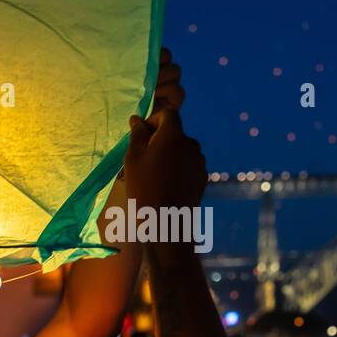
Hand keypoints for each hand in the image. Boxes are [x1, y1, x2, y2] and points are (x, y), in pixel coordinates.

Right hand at [124, 51, 205, 212]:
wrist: (167, 223)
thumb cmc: (144, 187)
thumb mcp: (133, 158)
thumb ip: (137, 134)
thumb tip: (137, 119)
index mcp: (174, 135)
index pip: (168, 114)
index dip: (154, 120)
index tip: (142, 136)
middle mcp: (192, 144)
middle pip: (176, 133)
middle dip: (161, 139)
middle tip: (144, 159)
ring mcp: (200, 161)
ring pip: (183, 149)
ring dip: (170, 154)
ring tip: (155, 175)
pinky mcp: (203, 177)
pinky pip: (189, 165)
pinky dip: (179, 168)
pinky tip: (167, 185)